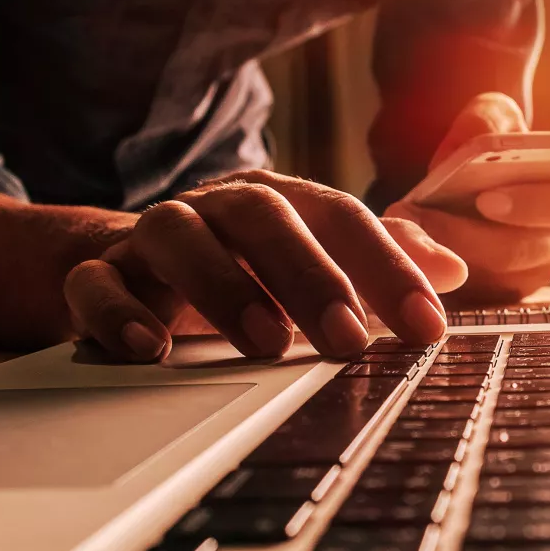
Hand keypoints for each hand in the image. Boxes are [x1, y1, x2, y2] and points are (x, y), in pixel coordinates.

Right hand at [63, 170, 468, 361]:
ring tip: (265, 344)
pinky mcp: (96, 273)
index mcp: (277, 200)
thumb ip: (378, 261)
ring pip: (178, 236)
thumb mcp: (311, 261)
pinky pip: (96, 283)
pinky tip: (149, 350)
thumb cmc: (237, 267)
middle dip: (312, 277)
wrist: (124, 263)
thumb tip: (453, 271)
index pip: (340, 217)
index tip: (427, 328)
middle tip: (350, 342)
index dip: (387, 269)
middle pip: (264, 217)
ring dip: (223, 286)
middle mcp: (216, 207)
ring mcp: (150, 236)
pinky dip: (118, 312)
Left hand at [385, 92, 549, 304]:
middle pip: (528, 253)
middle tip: (429, 220)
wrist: (472, 181)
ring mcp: (529, 276)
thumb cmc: (492, 150)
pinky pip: (469, 298)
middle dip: (475, 239)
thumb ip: (486, 119)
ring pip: (492, 281)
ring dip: (444, 256)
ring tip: (404, 228)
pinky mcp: (497, 299)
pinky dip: (436, 275)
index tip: (484, 199)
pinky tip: (407, 249)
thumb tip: (472, 141)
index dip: (534, 204)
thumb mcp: (491, 119)